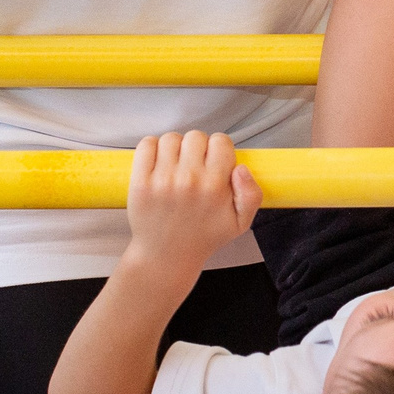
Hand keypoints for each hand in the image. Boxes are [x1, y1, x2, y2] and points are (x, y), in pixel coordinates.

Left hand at [125, 132, 261, 271]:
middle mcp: (189, 180)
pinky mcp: (140, 182)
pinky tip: (158, 161)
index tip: (213, 162)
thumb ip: (252, 195)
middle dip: (197, 147)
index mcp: (215, 187)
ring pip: (171, 138)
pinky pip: (146, 145)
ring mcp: (162, 180)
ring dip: (174, 148)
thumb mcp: (240, 223)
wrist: (166, 256)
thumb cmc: (203, 237)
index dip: (219, 148)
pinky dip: (151, 147)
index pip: (220, 141)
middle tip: (194, 165)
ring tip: (175, 165)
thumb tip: (241, 168)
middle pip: (195, 136)